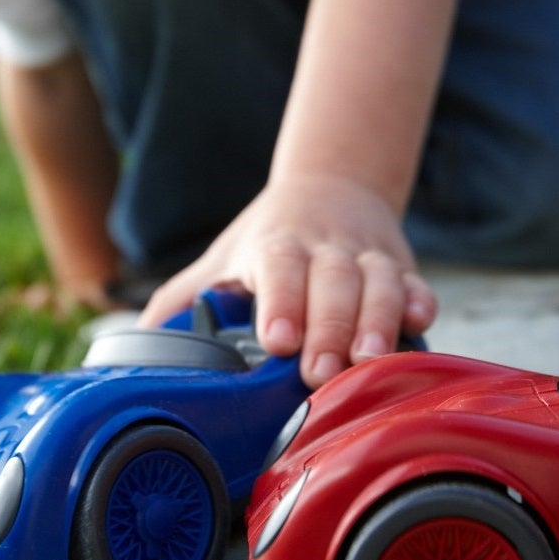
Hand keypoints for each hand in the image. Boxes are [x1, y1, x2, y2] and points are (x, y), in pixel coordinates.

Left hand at [139, 173, 437, 386]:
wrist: (332, 186)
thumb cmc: (269, 240)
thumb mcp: (223, 259)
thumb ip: (183, 299)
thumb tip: (138, 344)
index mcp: (276, 246)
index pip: (278, 268)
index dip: (281, 301)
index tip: (276, 340)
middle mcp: (325, 248)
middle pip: (333, 281)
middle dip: (329, 326)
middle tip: (320, 373)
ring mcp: (368, 256)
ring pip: (379, 282)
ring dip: (377, 320)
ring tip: (370, 361)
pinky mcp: (402, 267)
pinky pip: (416, 283)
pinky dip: (420, 302)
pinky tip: (421, 324)